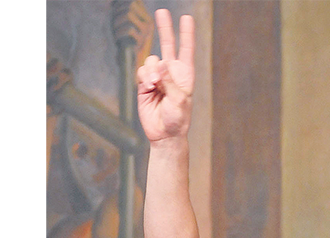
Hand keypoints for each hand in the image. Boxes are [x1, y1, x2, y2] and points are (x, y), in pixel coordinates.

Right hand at [136, 9, 194, 143]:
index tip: (187, 18)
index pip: (186, 50)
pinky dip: (144, 77)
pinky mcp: (145, 83)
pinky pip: (142, 71)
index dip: (187, 34)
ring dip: (151, 70)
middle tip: (162, 12)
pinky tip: (148, 87)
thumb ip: (170, 82)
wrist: (164, 133)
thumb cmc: (178, 119)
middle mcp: (171, 73)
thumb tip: (161, 65)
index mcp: (185, 75)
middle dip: (165, 28)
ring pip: (151, 60)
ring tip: (155, 85)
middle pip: (168, 45)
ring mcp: (157, 77)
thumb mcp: (179, 101)